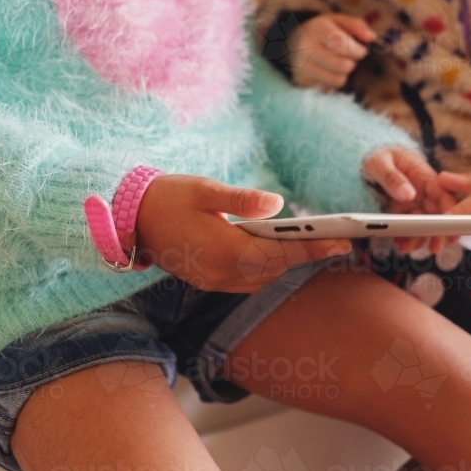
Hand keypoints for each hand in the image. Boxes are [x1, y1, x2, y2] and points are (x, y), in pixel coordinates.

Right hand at [135, 175, 350, 292]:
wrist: (128, 220)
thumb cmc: (167, 197)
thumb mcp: (205, 189)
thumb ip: (242, 199)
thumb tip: (277, 204)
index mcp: (223, 248)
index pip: (279, 252)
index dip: (312, 248)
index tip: (340, 243)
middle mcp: (220, 272)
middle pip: (276, 269)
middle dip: (309, 257)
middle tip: (343, 245)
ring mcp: (213, 280)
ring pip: (264, 278)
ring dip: (292, 266)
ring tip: (321, 250)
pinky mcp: (208, 280)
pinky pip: (248, 281)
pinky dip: (270, 271)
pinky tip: (285, 257)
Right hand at [287, 14, 375, 89]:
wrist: (291, 43)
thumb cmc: (322, 32)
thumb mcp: (337, 21)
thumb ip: (356, 25)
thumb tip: (372, 37)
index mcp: (318, 28)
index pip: (342, 44)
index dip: (357, 51)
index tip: (360, 50)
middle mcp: (307, 48)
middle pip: (343, 66)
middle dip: (351, 63)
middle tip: (347, 57)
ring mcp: (303, 66)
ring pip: (338, 80)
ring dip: (343, 74)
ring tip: (337, 64)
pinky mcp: (302, 80)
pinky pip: (329, 87)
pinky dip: (333, 82)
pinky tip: (328, 72)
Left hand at [362, 147, 457, 254]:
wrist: (360, 158)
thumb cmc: (374, 153)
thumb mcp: (379, 161)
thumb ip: (392, 177)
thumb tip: (408, 195)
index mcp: (423, 175)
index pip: (444, 195)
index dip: (451, 212)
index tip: (448, 227)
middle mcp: (423, 191)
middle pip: (439, 214)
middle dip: (439, 232)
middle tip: (434, 246)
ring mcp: (413, 203)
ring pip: (425, 225)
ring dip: (420, 238)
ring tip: (407, 247)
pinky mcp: (403, 212)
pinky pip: (410, 228)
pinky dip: (408, 237)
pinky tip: (400, 243)